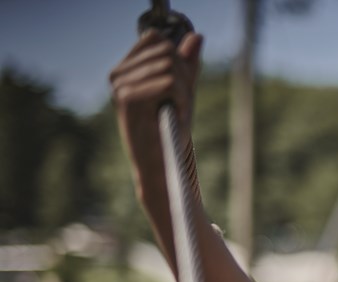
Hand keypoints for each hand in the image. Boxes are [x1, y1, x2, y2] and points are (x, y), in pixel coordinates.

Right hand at [109, 30, 203, 201]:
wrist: (162, 164)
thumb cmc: (171, 130)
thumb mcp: (183, 91)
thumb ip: (187, 64)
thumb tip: (196, 37)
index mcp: (126, 68)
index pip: (156, 39)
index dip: (177, 59)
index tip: (177, 88)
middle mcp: (117, 73)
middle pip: (166, 50)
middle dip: (182, 77)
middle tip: (178, 105)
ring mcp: (119, 85)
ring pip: (169, 65)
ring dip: (183, 91)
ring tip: (175, 112)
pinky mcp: (126, 98)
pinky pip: (168, 82)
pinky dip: (180, 99)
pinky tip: (174, 115)